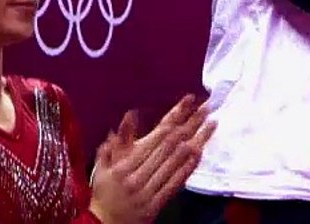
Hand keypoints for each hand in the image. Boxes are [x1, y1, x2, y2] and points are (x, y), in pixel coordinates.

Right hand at [89, 95, 214, 223]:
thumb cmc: (104, 192)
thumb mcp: (101, 167)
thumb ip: (112, 144)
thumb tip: (127, 117)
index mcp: (123, 167)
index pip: (153, 140)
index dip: (172, 121)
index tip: (187, 104)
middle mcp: (136, 177)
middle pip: (168, 147)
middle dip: (189, 126)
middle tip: (204, 110)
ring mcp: (147, 191)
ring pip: (174, 163)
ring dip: (193, 144)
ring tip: (208, 127)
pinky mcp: (156, 204)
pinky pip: (175, 183)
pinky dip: (187, 168)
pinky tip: (198, 154)